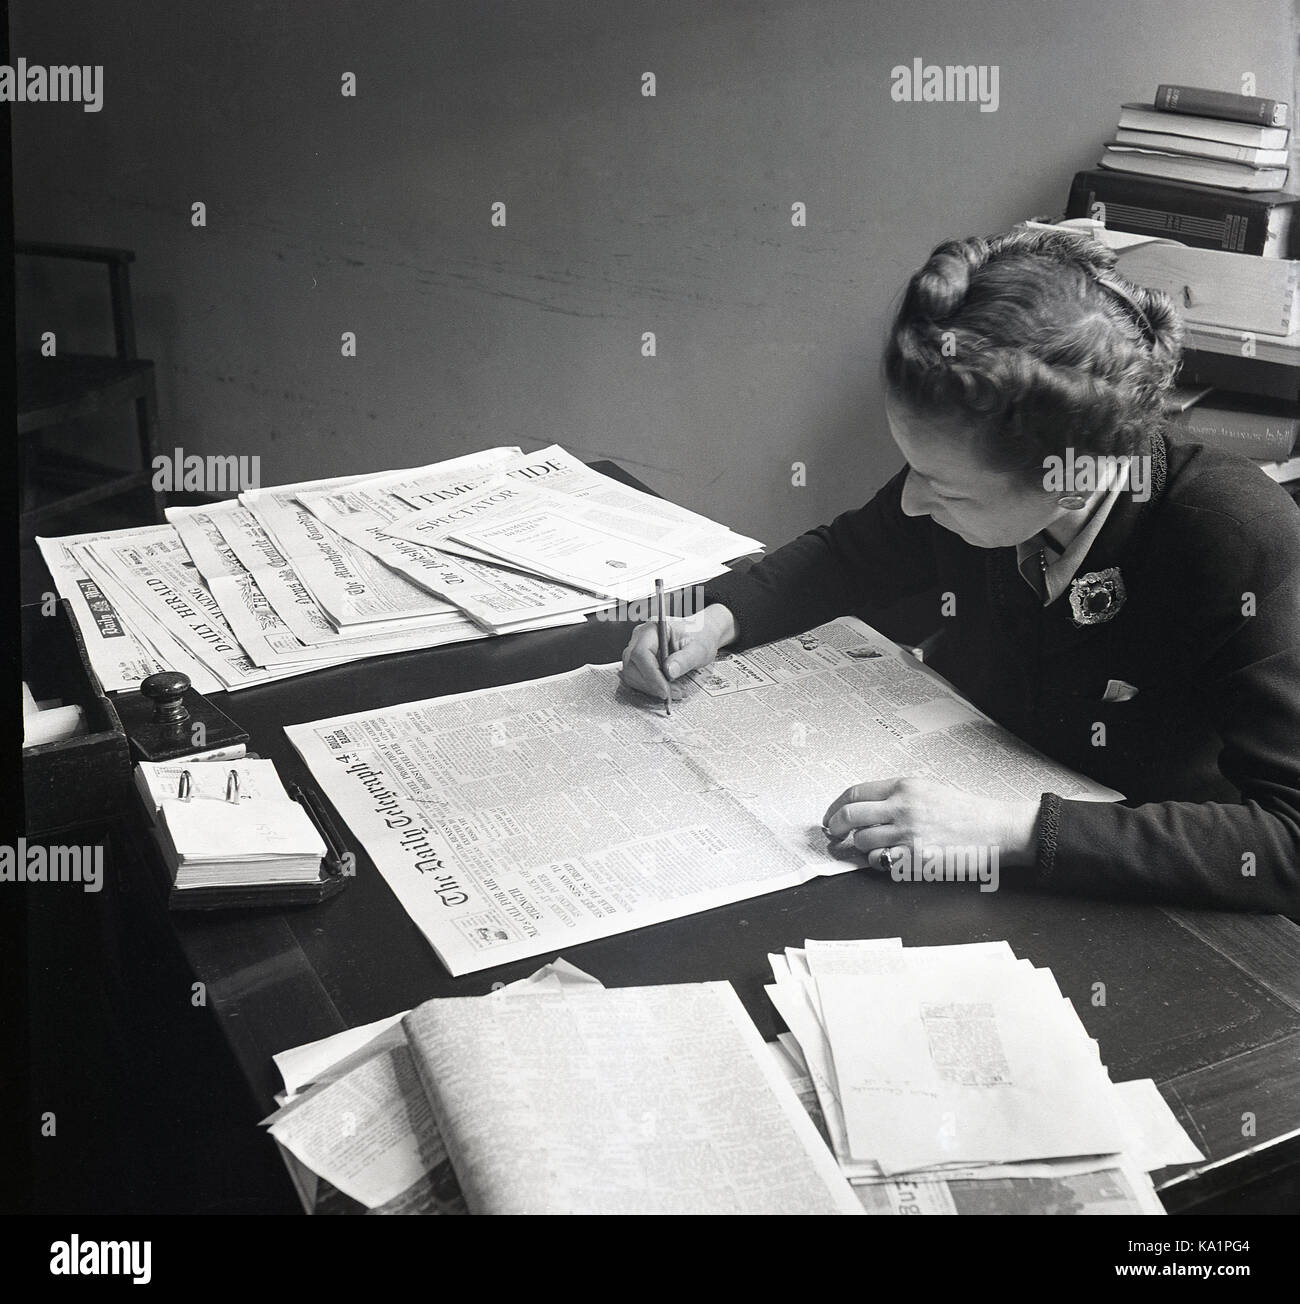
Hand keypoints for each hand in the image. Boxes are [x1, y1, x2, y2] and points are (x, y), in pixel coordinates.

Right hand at [619, 603, 737, 700]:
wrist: (700, 637)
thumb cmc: (699, 637)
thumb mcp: (698, 648)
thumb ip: (685, 659)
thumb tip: (669, 671)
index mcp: (652, 629)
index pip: (641, 653)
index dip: (651, 674)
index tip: (665, 690)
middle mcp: (640, 639)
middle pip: (632, 666)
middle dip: (652, 684)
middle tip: (674, 693)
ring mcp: (637, 651)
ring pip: (632, 676)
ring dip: (652, 689)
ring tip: (675, 690)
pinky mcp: (639, 664)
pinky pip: (637, 680)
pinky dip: (652, 689)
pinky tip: (669, 689)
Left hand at [821, 777, 1039, 869]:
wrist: (995, 830)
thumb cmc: (964, 811)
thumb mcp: (927, 789)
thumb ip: (895, 795)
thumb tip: (862, 807)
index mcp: (903, 787)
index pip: (854, 794)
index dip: (836, 807)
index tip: (832, 816)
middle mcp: (902, 808)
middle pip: (850, 817)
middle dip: (836, 828)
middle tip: (835, 834)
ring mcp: (907, 835)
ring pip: (863, 842)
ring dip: (861, 847)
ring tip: (872, 846)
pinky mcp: (915, 859)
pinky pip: (881, 862)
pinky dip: (878, 862)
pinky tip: (888, 858)